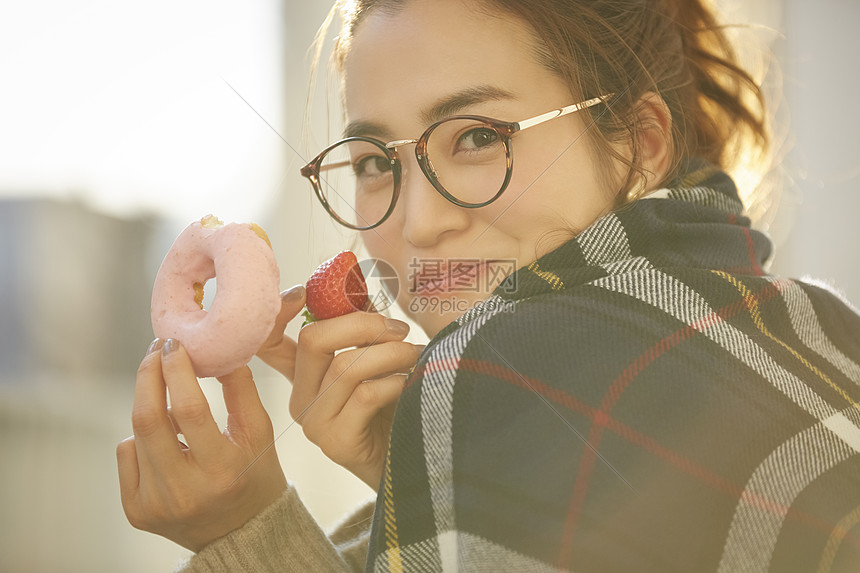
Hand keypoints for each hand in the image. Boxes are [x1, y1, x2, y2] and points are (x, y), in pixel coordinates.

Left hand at [117, 339, 286, 551]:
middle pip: (149, 420)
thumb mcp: (260, 433)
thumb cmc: (254, 474)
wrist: (241, 531)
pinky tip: (165, 439)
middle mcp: (185, 491)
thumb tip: (218, 349)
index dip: (177, 371)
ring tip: (167, 392)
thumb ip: (241, 389)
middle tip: (156, 350)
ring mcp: (155, 505)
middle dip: (148, 376)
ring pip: (136, 434)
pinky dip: (142, 437)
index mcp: (223, 471)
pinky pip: (127, 455)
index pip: (190, 410)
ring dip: (149, 403)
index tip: (174, 344)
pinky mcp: (136, 511)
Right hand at [257, 285, 422, 488]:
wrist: (410, 463)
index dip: (277, 310)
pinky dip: (394, 381)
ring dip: (390, 353)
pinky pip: (364, 395)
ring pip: (345, 367)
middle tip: (398, 329)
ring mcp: (315, 422)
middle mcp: (300, 397)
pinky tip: (409, 384)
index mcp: (303, 374)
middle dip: (362, 324)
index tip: (303, 291)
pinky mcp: (336, 442)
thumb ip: (363, 329)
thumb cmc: (393, 407)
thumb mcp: (376, 361)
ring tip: (415, 356)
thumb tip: (358, 288)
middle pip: (313, 340)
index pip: (268, 339)